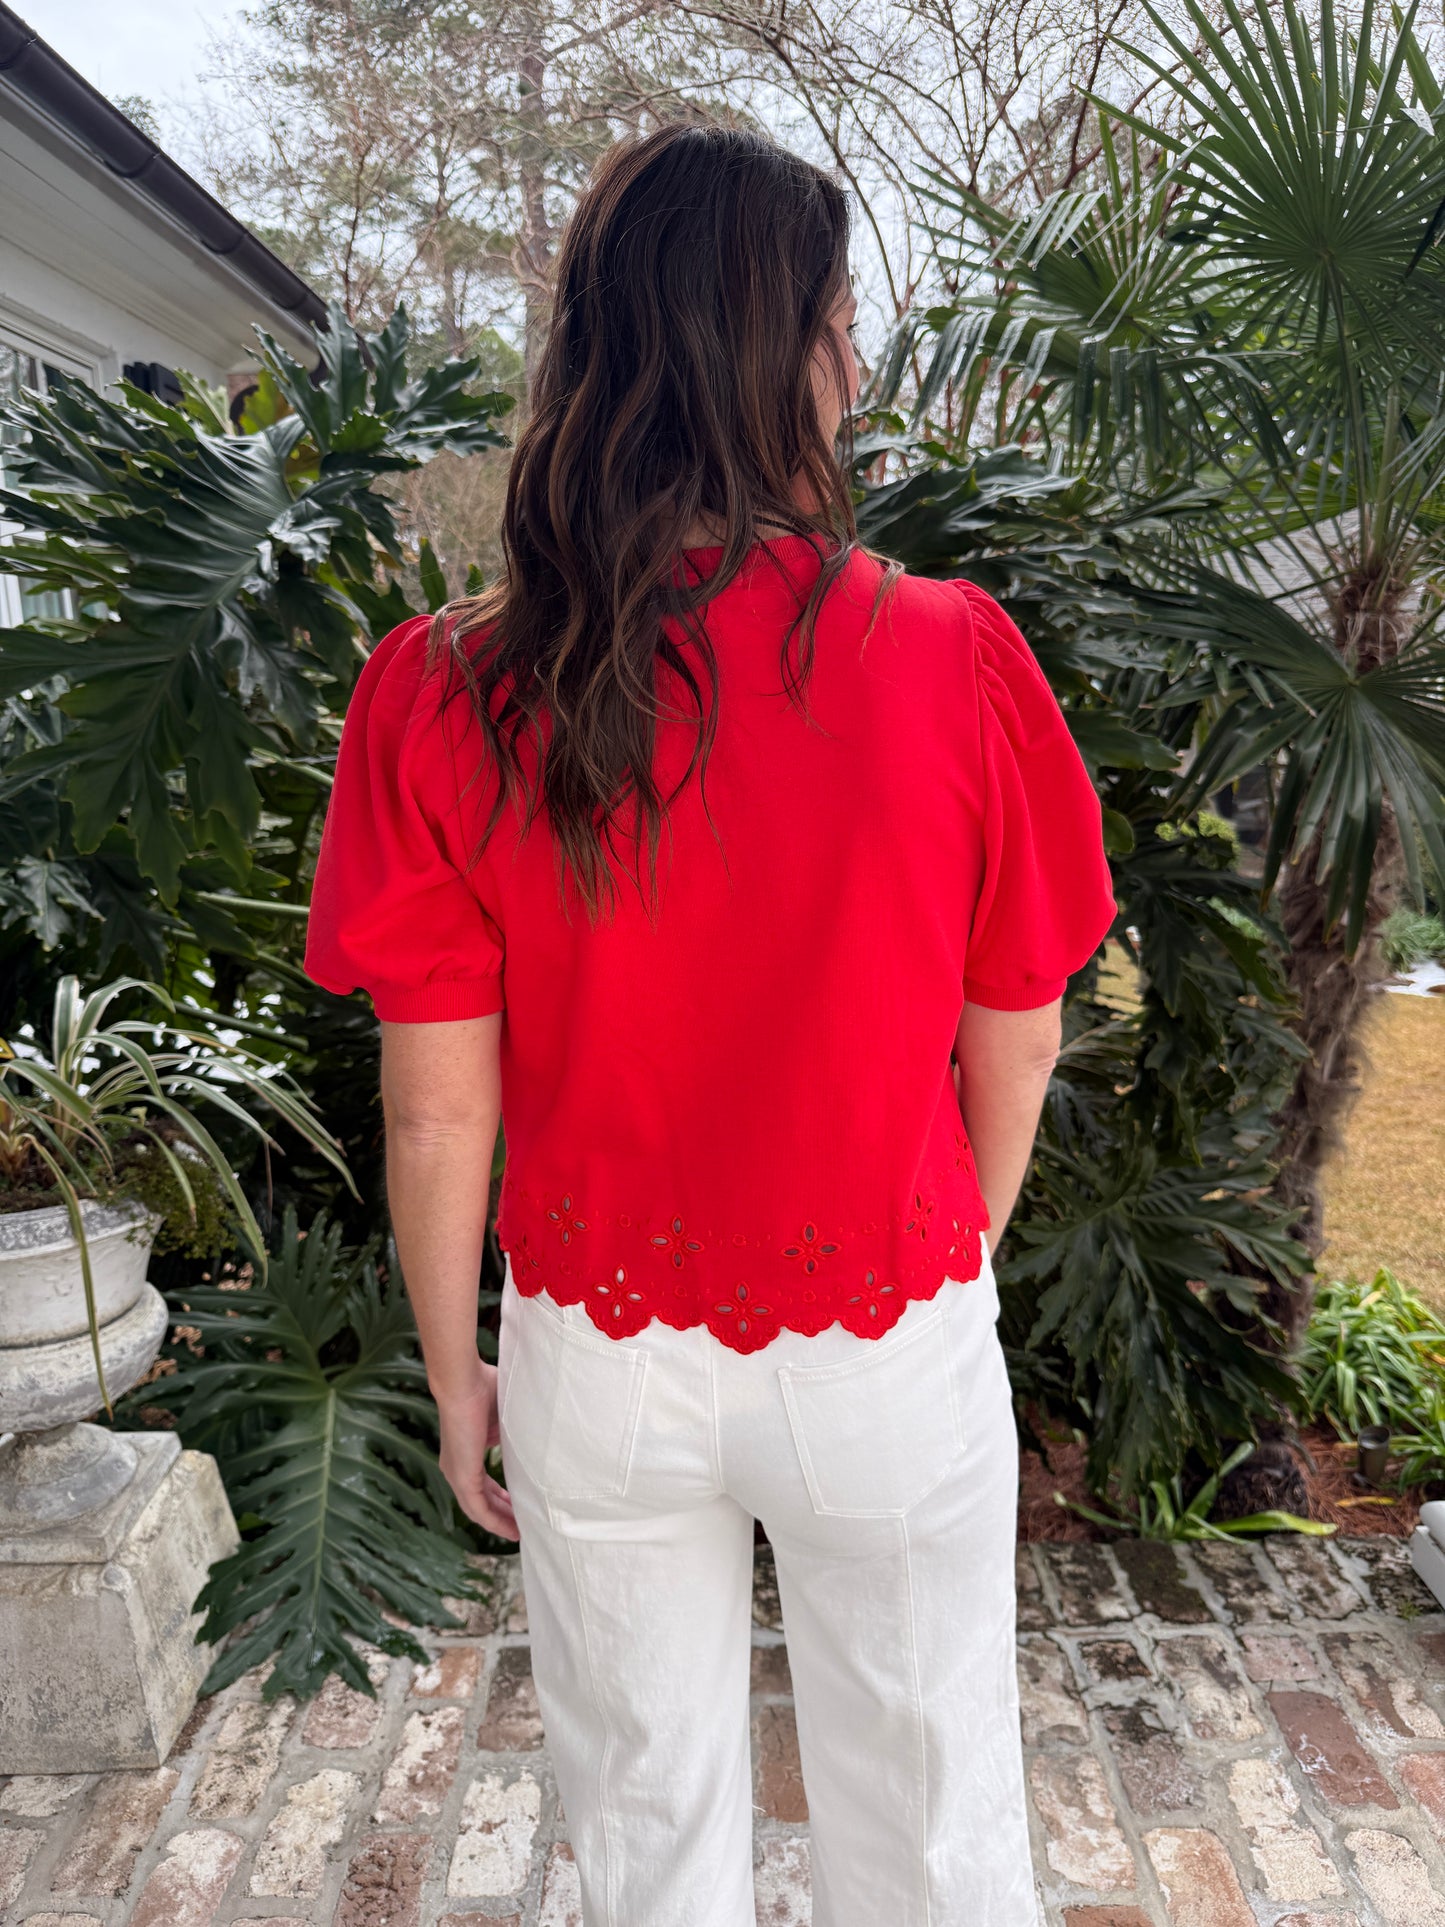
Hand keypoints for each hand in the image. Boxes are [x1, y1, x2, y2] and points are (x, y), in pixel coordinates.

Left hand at [435, 1363, 518, 1541]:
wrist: (465, 1382)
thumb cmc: (484, 1388)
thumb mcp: (504, 1416)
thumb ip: (515, 1431)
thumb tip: (536, 1436)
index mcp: (466, 1453)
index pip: (483, 1484)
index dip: (502, 1497)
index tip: (521, 1504)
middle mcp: (457, 1468)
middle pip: (482, 1501)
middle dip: (504, 1514)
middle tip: (525, 1525)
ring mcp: (457, 1474)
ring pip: (479, 1510)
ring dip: (500, 1522)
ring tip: (520, 1534)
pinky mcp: (461, 1477)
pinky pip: (478, 1509)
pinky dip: (494, 1521)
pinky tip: (511, 1529)